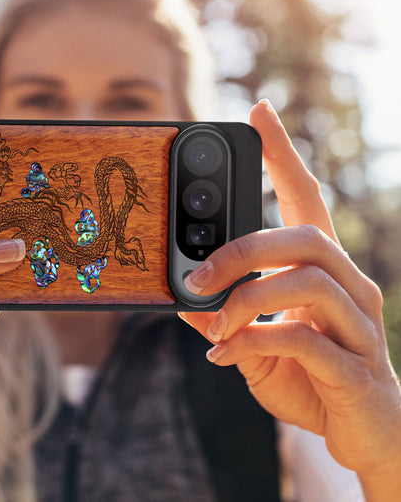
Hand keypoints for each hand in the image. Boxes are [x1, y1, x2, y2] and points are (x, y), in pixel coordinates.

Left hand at [179, 100, 400, 493]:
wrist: (367, 437)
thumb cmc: (311, 379)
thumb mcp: (255, 342)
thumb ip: (224, 317)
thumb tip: (181, 297)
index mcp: (323, 270)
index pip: (306, 197)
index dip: (283, 154)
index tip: (259, 111)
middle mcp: (350, 286)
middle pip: (305, 236)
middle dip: (242, 249)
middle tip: (196, 274)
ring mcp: (360, 325)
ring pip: (308, 281)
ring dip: (246, 299)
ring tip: (213, 324)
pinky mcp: (358, 369)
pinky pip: (305, 340)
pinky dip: (254, 342)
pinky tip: (225, 357)